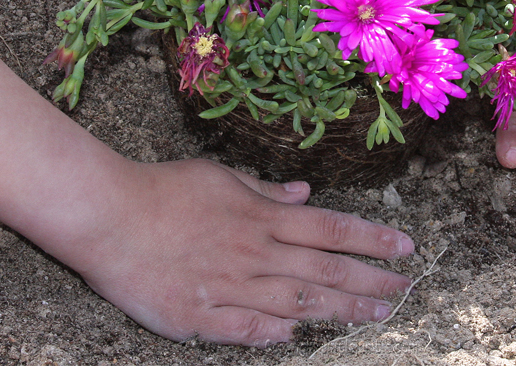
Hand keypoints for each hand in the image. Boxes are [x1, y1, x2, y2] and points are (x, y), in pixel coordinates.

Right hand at [77, 159, 413, 345]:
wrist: (109, 216)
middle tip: (406, 290)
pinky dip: (274, 335)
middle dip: (371, 281)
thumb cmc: (167, 189)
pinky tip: (298, 339)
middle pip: (325, 270)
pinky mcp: (198, 316)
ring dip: (340, 310)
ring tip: (376, 316)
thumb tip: (306, 194)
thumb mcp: (221, 176)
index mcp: (261, 216)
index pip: (331, 229)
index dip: (371, 239)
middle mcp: (254, 252)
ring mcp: (229, 287)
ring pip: (297, 304)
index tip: (404, 248)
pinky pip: (245, 330)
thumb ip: (266, 191)